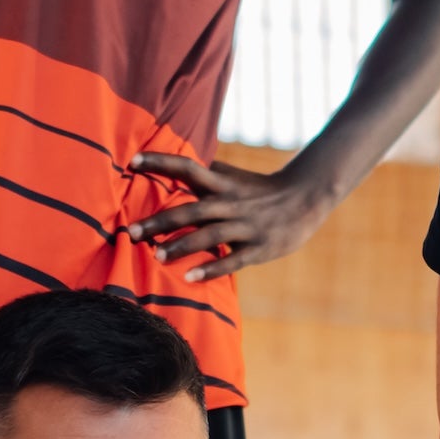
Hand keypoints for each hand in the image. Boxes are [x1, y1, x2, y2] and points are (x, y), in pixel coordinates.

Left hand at [125, 150, 333, 280]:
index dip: (161, 162)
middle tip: (132, 232)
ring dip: (182, 245)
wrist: (307, 197)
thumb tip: (177, 165)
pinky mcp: (258, 248)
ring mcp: (245, 226)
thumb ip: (207, 172)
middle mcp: (231, 203)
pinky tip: (189, 276)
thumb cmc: (262, 189)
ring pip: (209, 236)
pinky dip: (211, 268)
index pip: (188, 168)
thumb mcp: (234, 177)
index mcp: (223, 183)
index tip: (132, 162)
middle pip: (192, 210)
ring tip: (157, 257)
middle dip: (161, 221)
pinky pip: (232, 259)